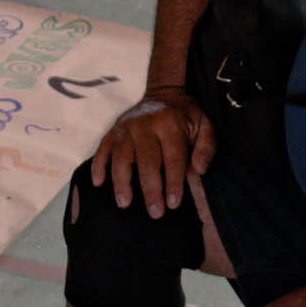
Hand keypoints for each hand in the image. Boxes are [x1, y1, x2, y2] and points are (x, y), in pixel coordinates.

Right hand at [90, 88, 214, 216]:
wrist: (162, 93)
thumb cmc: (185, 116)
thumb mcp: (204, 125)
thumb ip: (207, 146)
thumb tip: (199, 170)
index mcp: (170, 124)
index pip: (172, 158)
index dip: (173, 183)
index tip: (173, 204)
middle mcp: (145, 125)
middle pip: (147, 162)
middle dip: (151, 189)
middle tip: (155, 213)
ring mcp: (126, 128)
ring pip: (121, 158)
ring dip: (122, 182)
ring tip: (125, 203)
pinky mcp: (113, 131)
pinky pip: (102, 149)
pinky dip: (98, 166)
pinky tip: (98, 183)